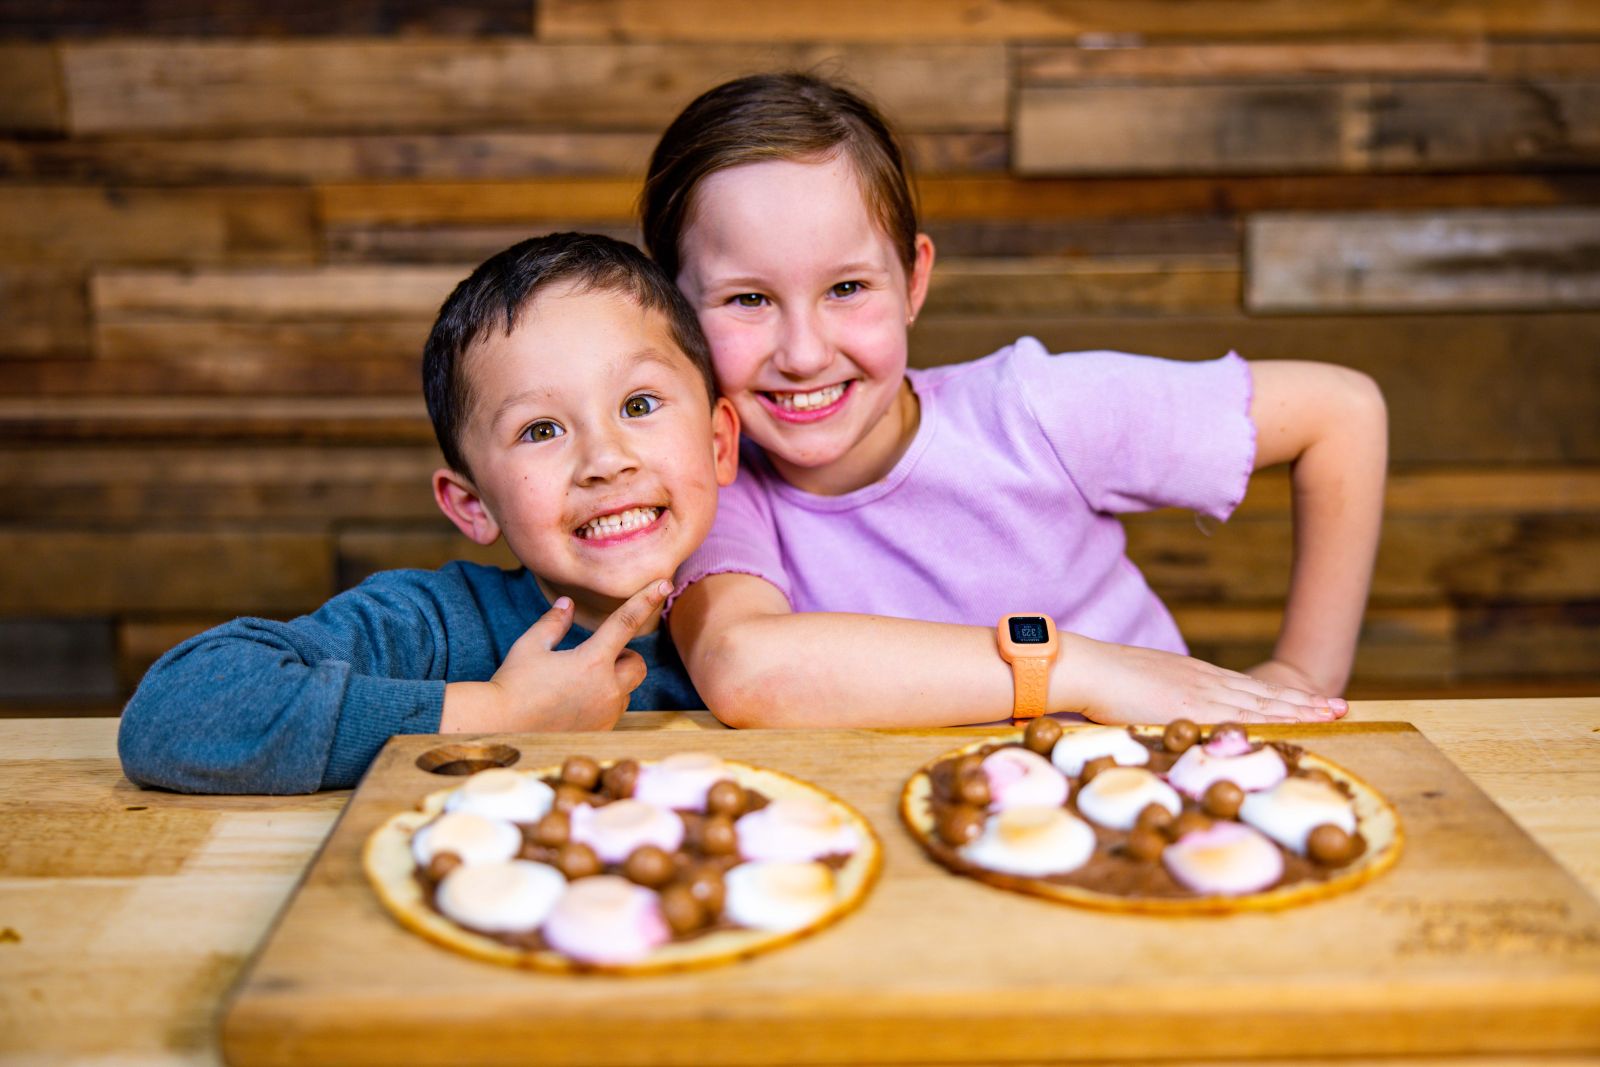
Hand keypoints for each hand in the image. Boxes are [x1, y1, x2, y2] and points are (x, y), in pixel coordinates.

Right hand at [441, 579, 671, 732]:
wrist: (499, 728)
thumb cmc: (512, 684)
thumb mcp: (530, 646)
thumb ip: (553, 623)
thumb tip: (567, 604)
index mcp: (591, 662)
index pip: (626, 622)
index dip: (646, 599)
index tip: (664, 584)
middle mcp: (606, 689)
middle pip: (637, 664)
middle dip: (623, 657)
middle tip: (595, 658)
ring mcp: (606, 714)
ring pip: (626, 690)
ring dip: (613, 682)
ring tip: (577, 685)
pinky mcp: (601, 733)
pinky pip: (613, 712)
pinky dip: (603, 704)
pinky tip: (574, 705)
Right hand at [1062, 637, 1347, 724]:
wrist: (1086, 668)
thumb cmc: (1100, 682)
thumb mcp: (1139, 690)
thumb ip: (1159, 704)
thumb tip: (1164, 721)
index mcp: (1193, 677)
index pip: (1248, 690)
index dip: (1282, 697)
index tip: (1310, 701)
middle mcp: (1204, 681)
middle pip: (1264, 695)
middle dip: (1304, 703)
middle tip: (1340, 707)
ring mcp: (1201, 692)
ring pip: (1262, 703)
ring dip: (1300, 710)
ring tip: (1333, 713)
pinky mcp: (1193, 706)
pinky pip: (1243, 716)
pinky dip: (1273, 720)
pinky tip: (1297, 725)